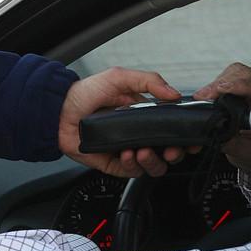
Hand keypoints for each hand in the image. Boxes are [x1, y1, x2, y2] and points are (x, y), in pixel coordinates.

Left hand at [58, 67, 181, 176]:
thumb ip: (149, 81)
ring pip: (154, 167)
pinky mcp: (115, 164)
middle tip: (172, 149)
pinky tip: (127, 153)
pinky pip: (132, 172)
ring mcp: (129, 151)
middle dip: (175, 154)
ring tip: (143, 150)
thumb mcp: (120, 78)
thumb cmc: (86, 94)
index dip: (186, 138)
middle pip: (169, 154)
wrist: (60, 111)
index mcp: (147, 117)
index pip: (174, 131)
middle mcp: (141, 136)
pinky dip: (133, 165)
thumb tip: (174, 93)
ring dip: (154, 161)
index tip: (191, 140)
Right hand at [193, 63, 250, 186]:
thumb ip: (230, 142)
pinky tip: (209, 95)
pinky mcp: (246, 87)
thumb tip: (211, 128)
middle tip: (205, 95)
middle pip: (247, 74)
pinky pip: (232, 76)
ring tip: (204, 96)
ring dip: (219, 82)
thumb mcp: (245, 152)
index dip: (241, 86)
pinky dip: (218, 83)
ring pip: (238, 72)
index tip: (222, 89)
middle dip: (224, 82)